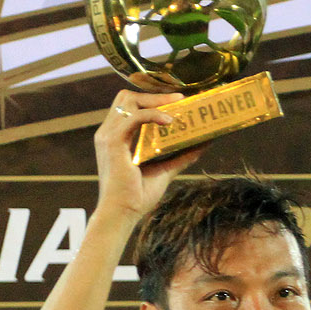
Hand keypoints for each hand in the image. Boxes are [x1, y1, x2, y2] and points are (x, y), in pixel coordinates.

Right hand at [92, 90, 204, 229]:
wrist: (122, 214)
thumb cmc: (137, 196)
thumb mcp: (164, 171)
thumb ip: (180, 157)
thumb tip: (202, 145)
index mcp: (116, 137)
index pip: (129, 105)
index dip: (150, 99)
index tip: (176, 101)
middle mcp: (108, 132)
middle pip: (127, 97)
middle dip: (153, 95)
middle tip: (179, 99)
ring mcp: (108, 136)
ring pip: (128, 101)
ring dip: (154, 101)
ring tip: (177, 107)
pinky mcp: (113, 142)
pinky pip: (134, 117)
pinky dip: (153, 115)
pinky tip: (170, 121)